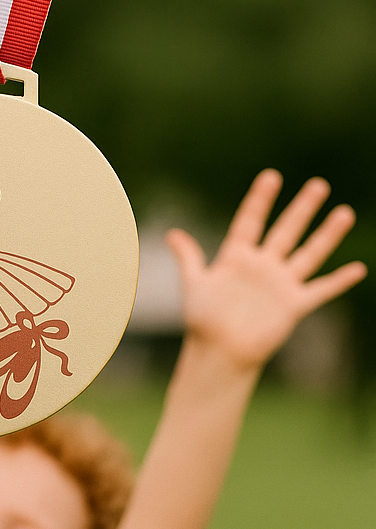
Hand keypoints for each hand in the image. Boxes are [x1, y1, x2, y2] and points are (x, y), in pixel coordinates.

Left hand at [167, 171, 364, 372]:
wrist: (218, 352)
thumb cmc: (203, 320)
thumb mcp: (194, 283)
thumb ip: (189, 257)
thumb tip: (171, 233)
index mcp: (237, 257)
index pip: (250, 222)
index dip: (260, 200)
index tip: (271, 177)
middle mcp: (262, 266)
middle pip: (285, 231)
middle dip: (301, 209)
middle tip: (318, 185)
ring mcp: (280, 284)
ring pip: (309, 254)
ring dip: (327, 235)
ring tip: (344, 213)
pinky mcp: (293, 305)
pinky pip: (321, 290)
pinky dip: (339, 281)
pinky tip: (358, 269)